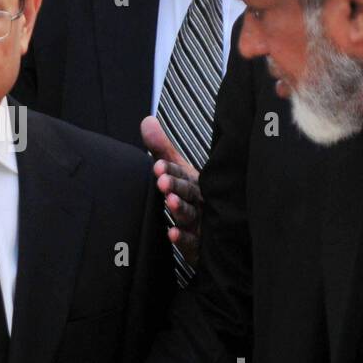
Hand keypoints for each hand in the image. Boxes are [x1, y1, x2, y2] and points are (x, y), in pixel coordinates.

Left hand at [141, 116, 202, 265]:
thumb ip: (160, 149)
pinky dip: (183, 237)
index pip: (181, 172)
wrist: (215, 230)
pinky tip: (172, 234)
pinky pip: (191, 241)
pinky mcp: (198, 243)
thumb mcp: (176, 171)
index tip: (157, 166)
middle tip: (162, 182)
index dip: (170, 169)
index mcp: (194, 181)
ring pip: (190, 214)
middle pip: (188, 191)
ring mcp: (200, 221)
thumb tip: (147, 120)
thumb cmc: (192, 195)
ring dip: (180, 208)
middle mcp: (199, 199)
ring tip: (170, 202)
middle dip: (176, 185)